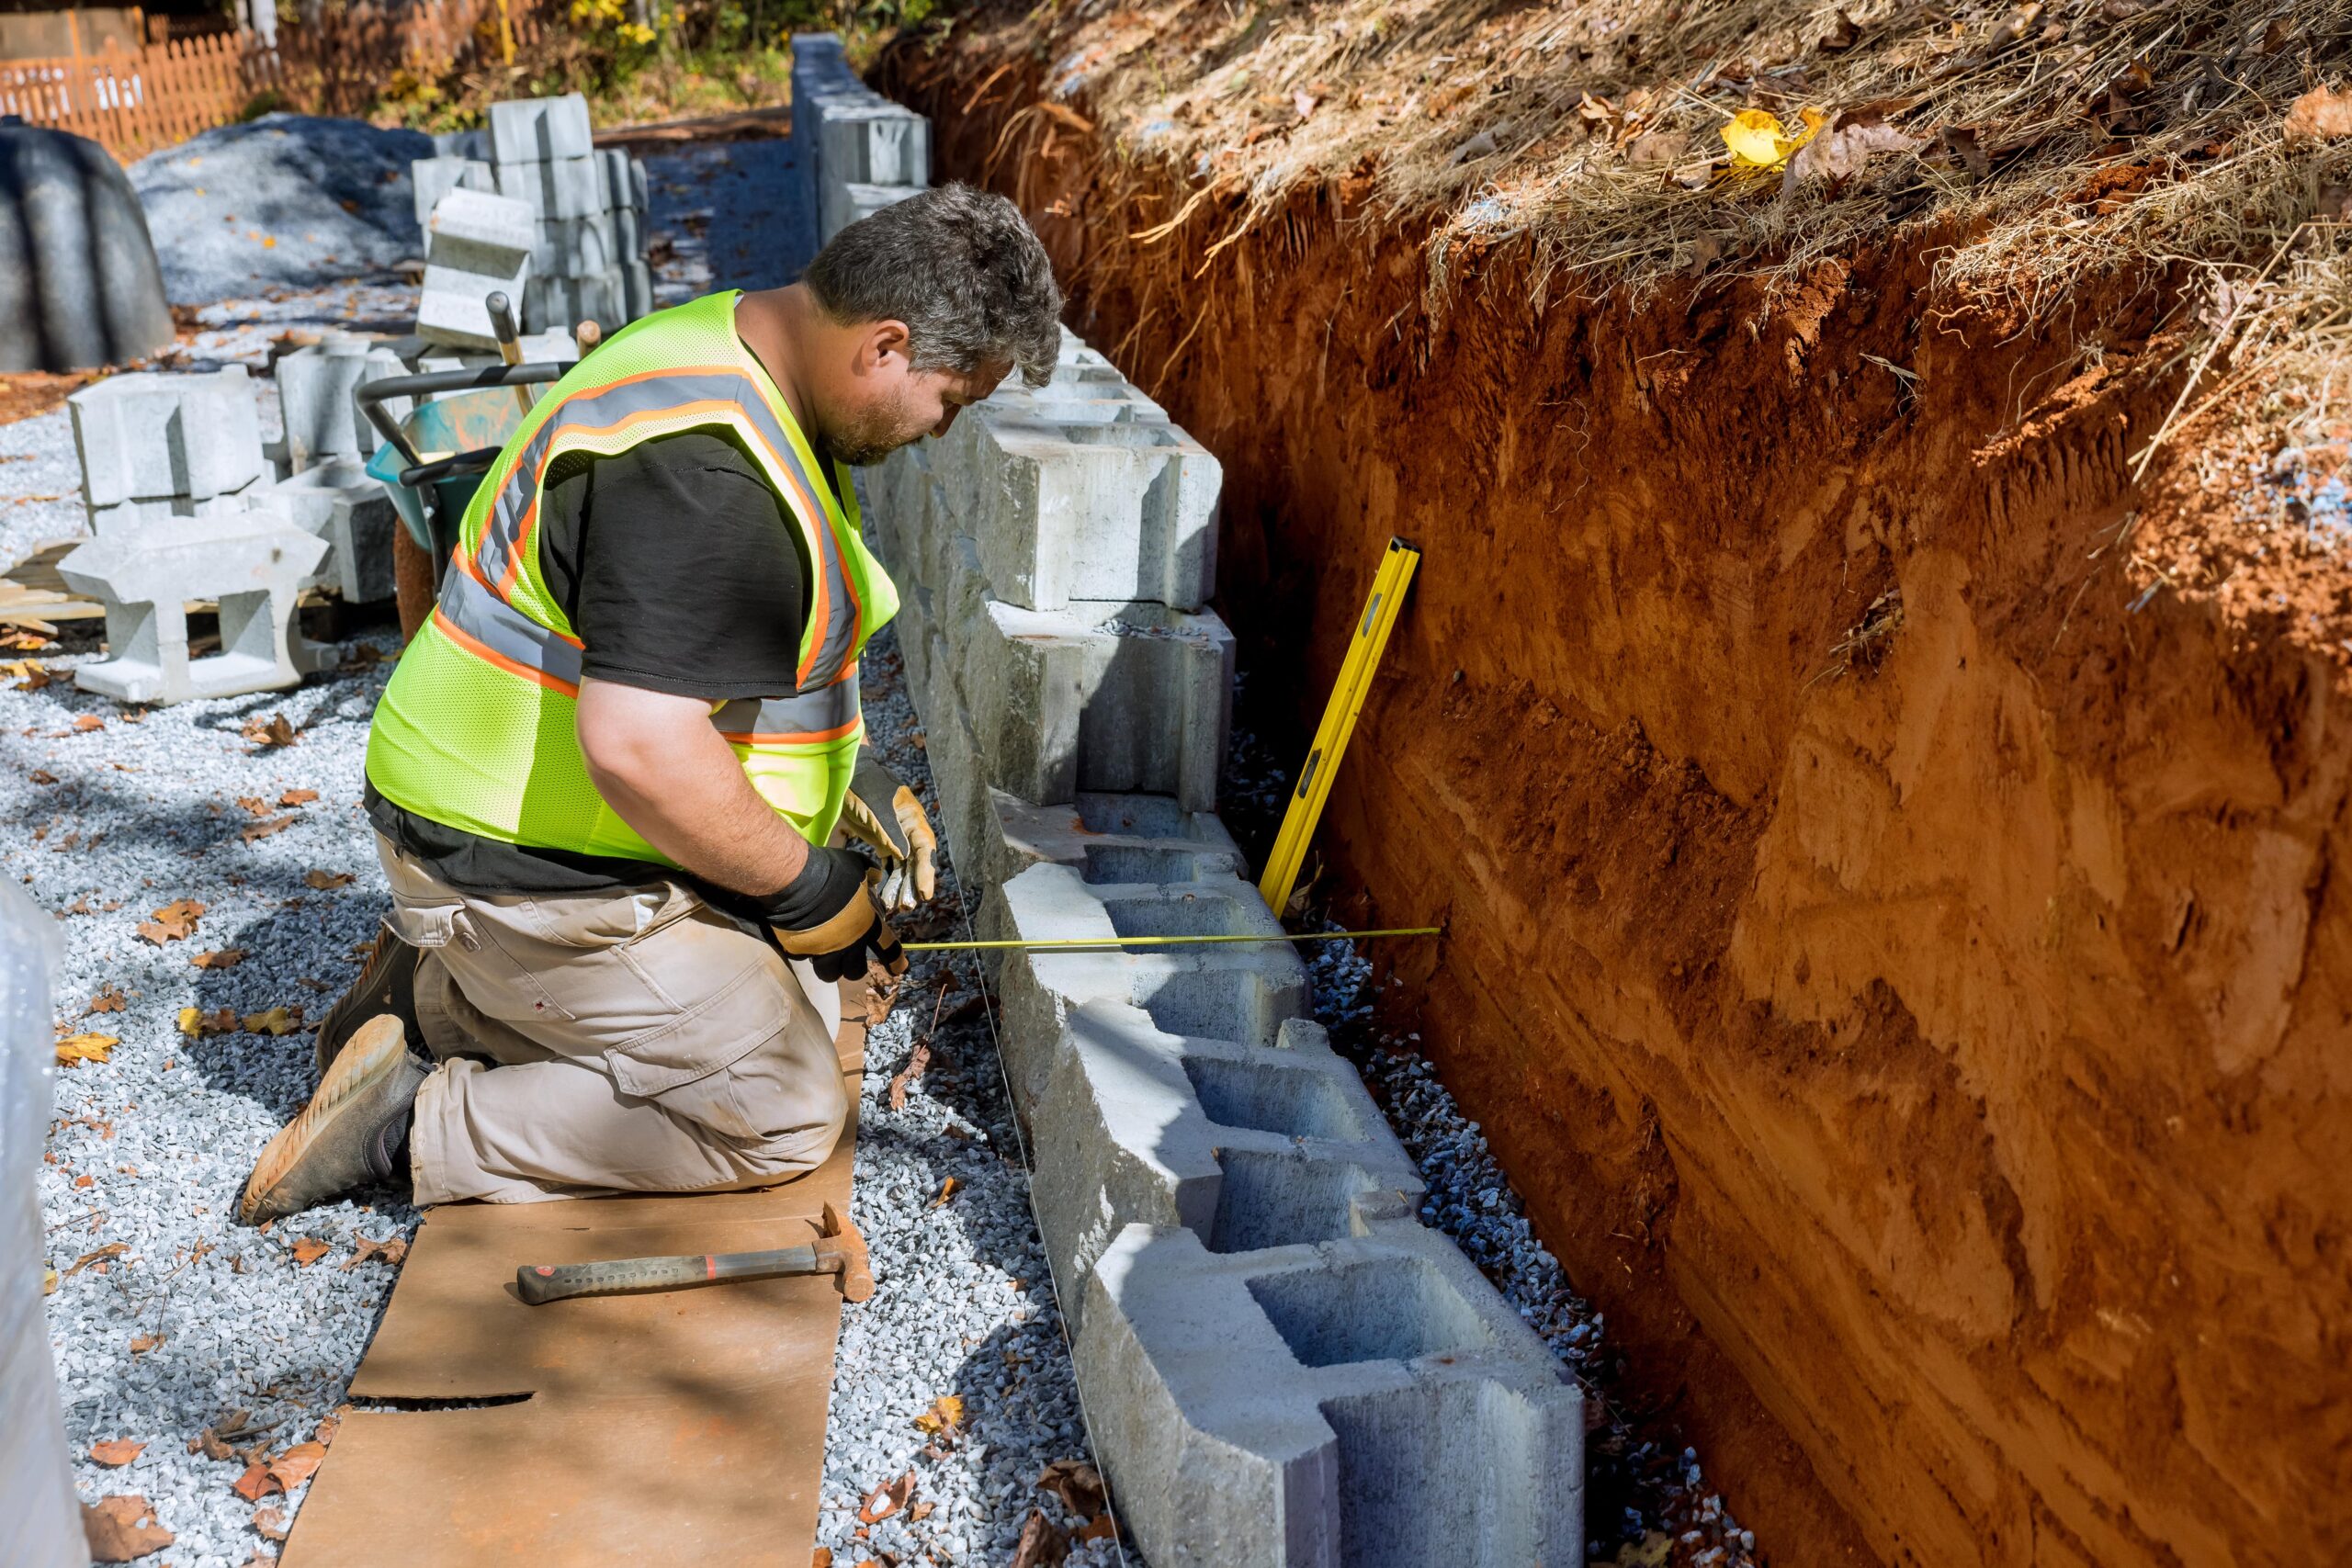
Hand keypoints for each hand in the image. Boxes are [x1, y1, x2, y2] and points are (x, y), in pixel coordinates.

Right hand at [759, 842, 905, 982]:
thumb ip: (868, 871)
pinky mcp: (800, 951)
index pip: (888, 947)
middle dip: (853, 967)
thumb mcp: (856, 864)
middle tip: (847, 957)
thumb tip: (876, 876)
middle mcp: (847, 944)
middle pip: (855, 971)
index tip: (899, 969)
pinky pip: (804, 958)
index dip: (896, 960)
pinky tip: (801, 939)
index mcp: (866, 925)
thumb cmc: (831, 873)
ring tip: (823, 955)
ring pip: (829, 974)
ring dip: (828, 966)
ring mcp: (823, 951)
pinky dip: (804, 952)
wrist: (797, 881)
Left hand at [839, 750, 937, 912]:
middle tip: (906, 906)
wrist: (844, 773)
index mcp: (911, 818)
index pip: (924, 848)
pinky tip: (880, 892)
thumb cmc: (864, 786)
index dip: (926, 872)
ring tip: (894, 905)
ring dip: (898, 885)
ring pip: (900, 865)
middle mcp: (906, 829)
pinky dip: (883, 877)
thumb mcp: (876, 807)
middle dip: (911, 884)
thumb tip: (904, 856)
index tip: (924, 893)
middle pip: (914, 861)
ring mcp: (892, 835)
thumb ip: (890, 831)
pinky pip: (885, 862)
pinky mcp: (878, 839)